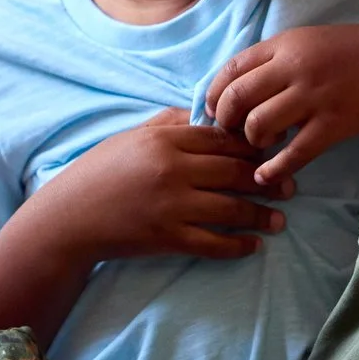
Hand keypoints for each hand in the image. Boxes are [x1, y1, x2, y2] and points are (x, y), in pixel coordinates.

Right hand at [18, 107, 283, 269]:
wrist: (69, 218)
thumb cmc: (99, 173)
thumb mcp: (131, 137)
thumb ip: (168, 123)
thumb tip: (205, 113)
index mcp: (165, 140)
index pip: (223, 139)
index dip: (254, 145)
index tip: (273, 152)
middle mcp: (172, 170)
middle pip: (236, 171)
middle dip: (268, 180)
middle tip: (289, 187)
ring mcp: (171, 206)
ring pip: (232, 209)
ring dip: (261, 215)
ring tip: (279, 219)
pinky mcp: (167, 238)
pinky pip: (214, 243)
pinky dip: (238, 246)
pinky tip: (252, 246)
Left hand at [207, 11, 358, 186]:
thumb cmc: (352, 51)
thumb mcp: (306, 41)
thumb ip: (273, 59)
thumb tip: (237, 87)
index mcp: (284, 45)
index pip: (231, 69)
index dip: (214, 94)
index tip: (211, 111)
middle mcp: (293, 68)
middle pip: (237, 98)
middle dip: (224, 120)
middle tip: (228, 134)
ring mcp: (313, 97)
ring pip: (258, 124)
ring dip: (249, 141)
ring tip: (258, 145)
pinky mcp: (333, 125)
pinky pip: (294, 153)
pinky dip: (274, 168)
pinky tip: (265, 175)